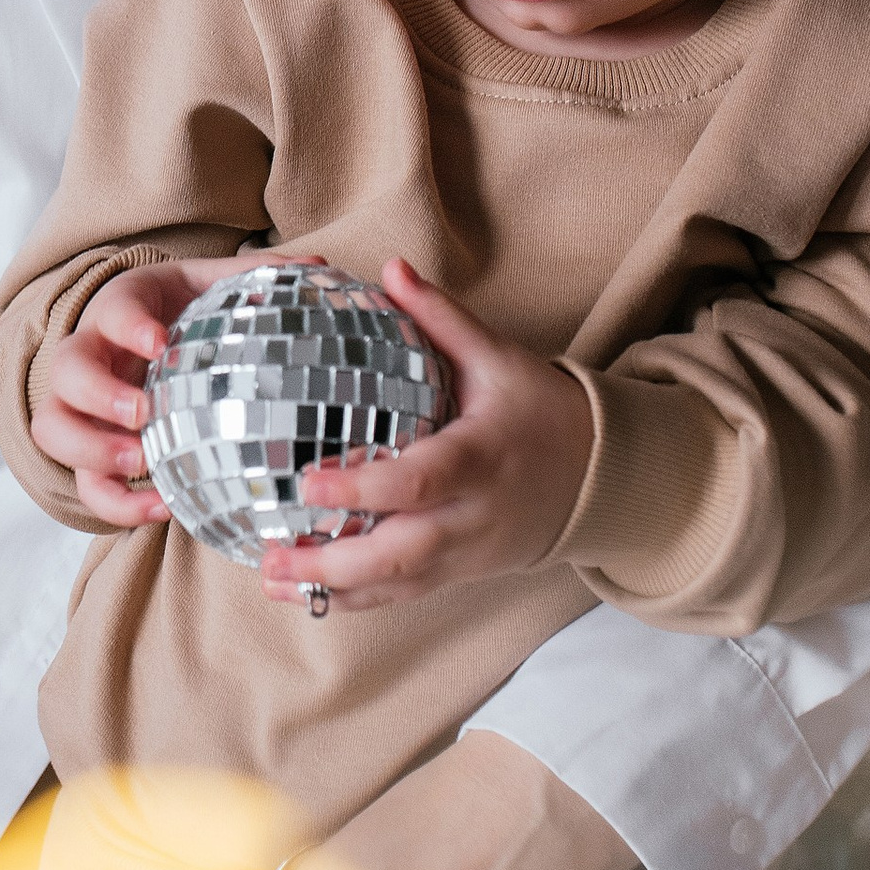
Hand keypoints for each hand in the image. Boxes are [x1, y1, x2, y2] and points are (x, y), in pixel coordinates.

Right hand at [27, 252, 244, 524]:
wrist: (149, 340)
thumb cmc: (185, 312)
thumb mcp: (215, 286)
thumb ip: (260, 277)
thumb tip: (318, 264)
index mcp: (121, 309)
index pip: (112, 310)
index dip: (128, 327)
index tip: (157, 342)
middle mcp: (89, 355)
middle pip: (65, 372)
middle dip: (98, 396)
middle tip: (142, 413)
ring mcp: (80, 407)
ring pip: (53, 429)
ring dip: (91, 450)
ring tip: (140, 463)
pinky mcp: (88, 452)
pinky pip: (83, 484)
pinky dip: (114, 502)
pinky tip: (161, 508)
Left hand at [258, 258, 592, 611]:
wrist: (597, 477)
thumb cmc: (540, 411)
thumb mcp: (499, 359)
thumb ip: (442, 319)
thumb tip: (390, 269)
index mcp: (480, 458)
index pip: (420, 481)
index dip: (364, 488)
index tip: (308, 483)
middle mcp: (473, 515)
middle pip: (402, 553)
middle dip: (335, 563)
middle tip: (272, 554)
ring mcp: (466, 553)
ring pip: (398, 585)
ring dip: (333, 590)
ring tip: (272, 578)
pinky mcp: (459, 574)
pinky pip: (403, 595)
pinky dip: (354, 600)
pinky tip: (305, 595)